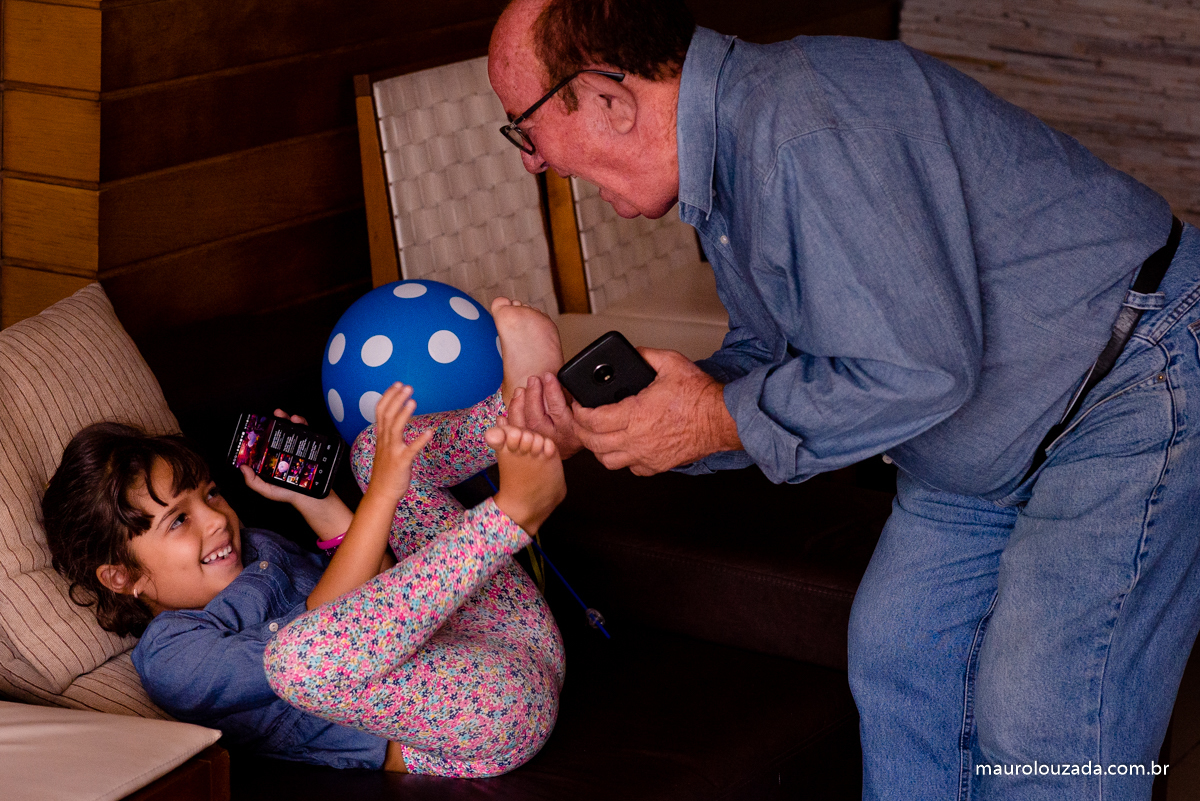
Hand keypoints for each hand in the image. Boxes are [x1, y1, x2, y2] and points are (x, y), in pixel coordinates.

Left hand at [239, 409, 312, 502]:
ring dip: (290, 419)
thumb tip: (242, 467)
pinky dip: (304, 425)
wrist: (312, 498)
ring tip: (288, 417)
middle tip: (275, 415)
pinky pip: (308, 433)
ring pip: (293, 429)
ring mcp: (298, 449)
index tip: (260, 423)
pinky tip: (299, 422)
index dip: (263, 430)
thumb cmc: (288, 494)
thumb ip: (254, 482)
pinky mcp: (310, 448)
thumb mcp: (267, 490)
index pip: (266, 441)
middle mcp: (285, 451)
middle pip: (280, 431)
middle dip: (278, 420)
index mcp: (273, 458)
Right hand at [366, 383, 432, 503]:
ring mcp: (392, 451)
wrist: (381, 492)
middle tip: (407, 387)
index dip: (388, 396)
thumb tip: (396, 417)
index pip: (380, 410)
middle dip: (396, 399)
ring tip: (413, 401)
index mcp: (381, 436)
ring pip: (395, 428)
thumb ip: (389, 432)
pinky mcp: (402, 462)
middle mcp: (385, 441)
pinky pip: (411, 449)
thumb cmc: (386, 470)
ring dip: (404, 413)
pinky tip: (430, 432)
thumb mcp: (385, 447)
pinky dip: (420, 440)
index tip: (397, 384)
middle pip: (387, 415)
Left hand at [507, 372, 582, 457]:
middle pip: (537, 418)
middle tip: (533, 379)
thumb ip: (573, 399)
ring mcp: (539, 444)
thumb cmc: (578, 425)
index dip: (551, 391)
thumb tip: (561, 380)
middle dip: (533, 396)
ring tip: (520, 390)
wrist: (572, 446)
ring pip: (524, 426)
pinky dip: (507, 424)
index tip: (548, 376)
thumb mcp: (582, 413)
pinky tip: (503, 415)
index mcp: (569, 430)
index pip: (558, 409)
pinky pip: (515, 435)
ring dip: (519, 407)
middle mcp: (553, 439)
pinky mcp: (529, 447)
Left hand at [572, 348, 740, 474]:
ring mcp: (646, 455)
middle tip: (580, 420)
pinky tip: (624, 447)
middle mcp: (636, 439)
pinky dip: (622, 459)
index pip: (592, 420)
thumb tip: (633, 354)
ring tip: (597, 435)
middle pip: (593, 444)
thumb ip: (646, 356)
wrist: (721, 419)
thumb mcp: (671, 363)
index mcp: (635, 414)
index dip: (579, 413)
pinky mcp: (657, 465)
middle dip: (581, 431)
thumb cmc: (699, 396)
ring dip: (598, 449)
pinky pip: (630, 468)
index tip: (577, 406)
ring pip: (608, 461)